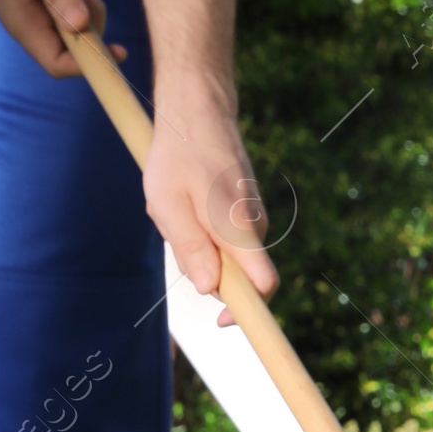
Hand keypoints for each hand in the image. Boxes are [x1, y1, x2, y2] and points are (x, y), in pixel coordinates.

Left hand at [144, 83, 279, 308]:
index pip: (263, 287)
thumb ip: (191, 250)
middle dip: (206, 272)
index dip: (248, 313)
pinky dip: (203, 232)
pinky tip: (186, 203)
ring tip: (178, 209)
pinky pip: (225, 239)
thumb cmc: (179, 155)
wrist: (197, 110)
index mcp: (240, 230)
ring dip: (200, 247)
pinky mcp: (244, 213)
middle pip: (239, 277)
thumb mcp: (169, 206)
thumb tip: (210, 289)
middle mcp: (254, 228)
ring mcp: (252, 220)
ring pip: (228, 257)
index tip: (224, 321)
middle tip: (175, 234)